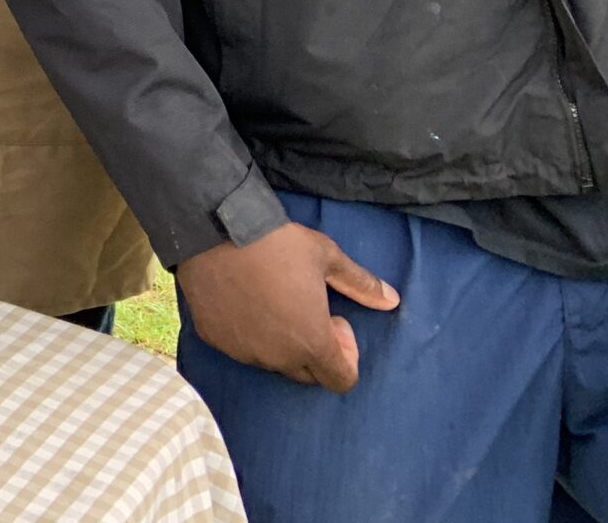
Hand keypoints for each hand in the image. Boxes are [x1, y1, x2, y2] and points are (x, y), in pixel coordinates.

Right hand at [175, 222, 398, 391]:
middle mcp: (278, 357)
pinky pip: (240, 347)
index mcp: (312, 342)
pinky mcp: (215, 338)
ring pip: (272, 361)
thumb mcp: (327, 257)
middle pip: (308, 374)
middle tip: (307, 310)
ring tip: (274, 302)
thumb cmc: (278, 244)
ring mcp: (243, 350)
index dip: (346, 354)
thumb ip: (361, 284)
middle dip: (316, 350)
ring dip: (281, 343)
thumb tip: (393, 301)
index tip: (335, 320)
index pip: (342, 380)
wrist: (214, 228)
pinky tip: (244, 300)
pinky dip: (249, 333)